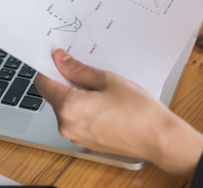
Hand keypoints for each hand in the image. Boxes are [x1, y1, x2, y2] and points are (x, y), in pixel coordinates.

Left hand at [34, 49, 202, 176]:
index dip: (49, 68)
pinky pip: (76, 120)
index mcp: (68, 107)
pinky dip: (82, 108)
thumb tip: (60, 60)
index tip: (58, 59)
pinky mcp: (85, 142)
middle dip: (64, 81)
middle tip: (85, 71)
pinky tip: (102, 103)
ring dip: (74, 95)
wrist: (159, 139)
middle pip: (53, 96)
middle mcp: (66, 125)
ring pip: (65, 108)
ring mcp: (75, 136)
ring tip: (99, 88)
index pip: (43, 83)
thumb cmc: (138, 110)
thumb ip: (78, 70)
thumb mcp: (107, 80)